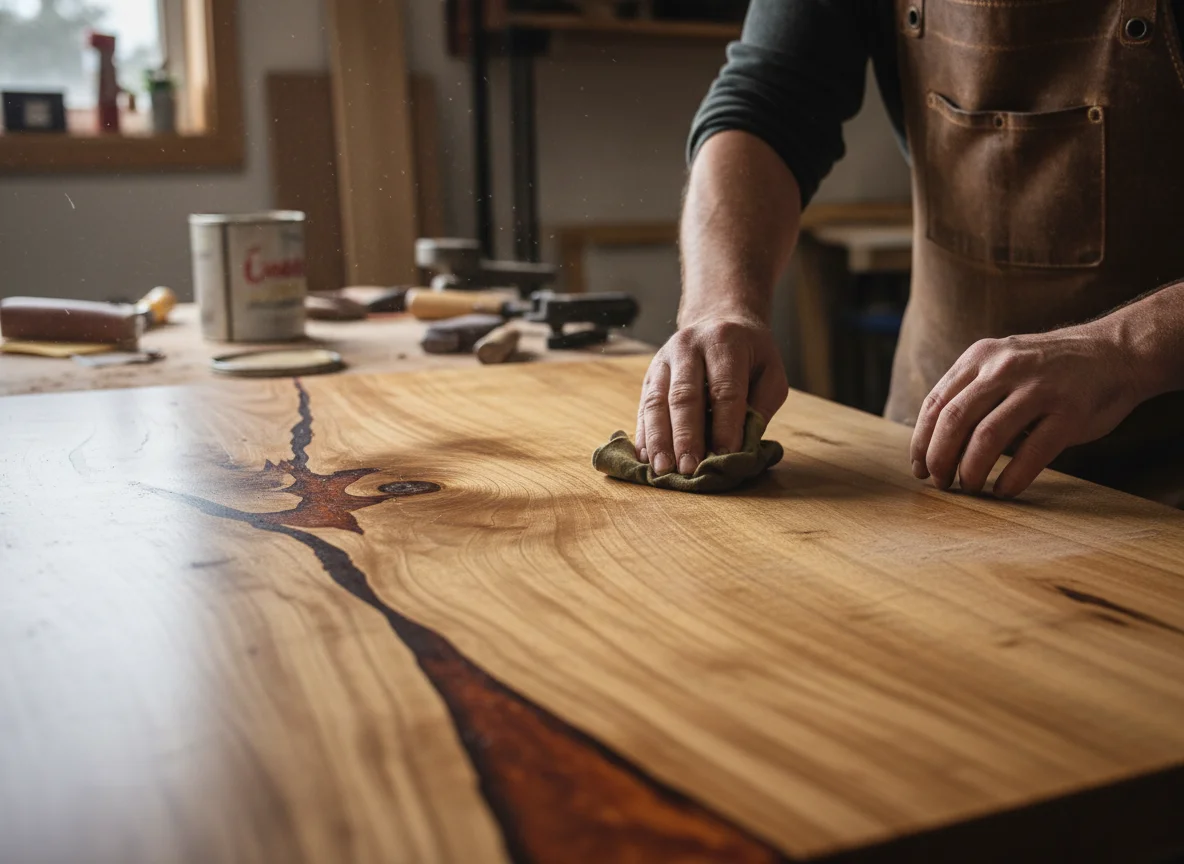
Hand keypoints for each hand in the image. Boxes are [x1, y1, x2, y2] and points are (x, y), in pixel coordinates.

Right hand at [636, 316, 788, 475]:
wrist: (718, 319)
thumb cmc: (749, 354)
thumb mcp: (770, 372)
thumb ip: (761, 406)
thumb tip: (741, 446)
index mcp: (724, 342)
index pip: (724, 389)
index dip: (724, 424)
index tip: (725, 455)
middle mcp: (689, 346)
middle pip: (684, 396)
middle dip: (686, 436)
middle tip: (689, 469)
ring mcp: (664, 359)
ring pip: (656, 402)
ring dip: (659, 439)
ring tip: (663, 469)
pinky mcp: (650, 374)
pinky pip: (643, 406)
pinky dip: (644, 434)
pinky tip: (646, 457)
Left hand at [910, 325, 1141, 497]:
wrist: (1115, 352)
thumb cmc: (1048, 370)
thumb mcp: (1002, 363)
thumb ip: (970, 391)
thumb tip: (932, 442)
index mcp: (980, 357)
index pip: (936, 403)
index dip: (921, 441)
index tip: (918, 469)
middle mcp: (1005, 368)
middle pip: (954, 420)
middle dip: (940, 459)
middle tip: (940, 483)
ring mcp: (1039, 388)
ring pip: (987, 437)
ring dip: (971, 471)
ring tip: (969, 488)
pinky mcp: (1070, 411)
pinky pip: (1031, 453)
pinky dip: (1011, 478)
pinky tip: (1003, 491)